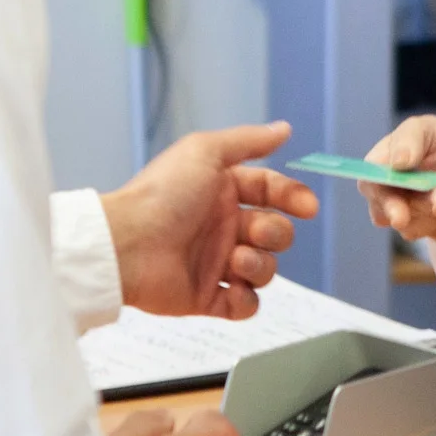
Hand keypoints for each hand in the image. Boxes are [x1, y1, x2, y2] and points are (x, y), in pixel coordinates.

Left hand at [101, 121, 319, 319]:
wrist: (127, 244)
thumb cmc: (163, 194)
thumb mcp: (205, 152)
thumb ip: (248, 141)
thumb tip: (285, 129)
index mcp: (222, 192)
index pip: (271, 192)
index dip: (293, 198)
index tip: (308, 207)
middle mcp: (223, 227)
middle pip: (275, 233)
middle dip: (274, 233)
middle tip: (252, 232)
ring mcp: (216, 264)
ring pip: (265, 269)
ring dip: (260, 266)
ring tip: (235, 262)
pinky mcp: (207, 298)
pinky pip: (244, 306)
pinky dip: (245, 301)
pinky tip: (233, 288)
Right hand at [358, 114, 435, 248]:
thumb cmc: (432, 143)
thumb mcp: (424, 128)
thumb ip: (410, 140)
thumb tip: (398, 161)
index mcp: (380, 176)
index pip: (373, 192)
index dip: (386, 205)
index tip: (399, 215)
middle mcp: (396, 205)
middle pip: (406, 216)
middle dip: (426, 208)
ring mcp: (421, 223)